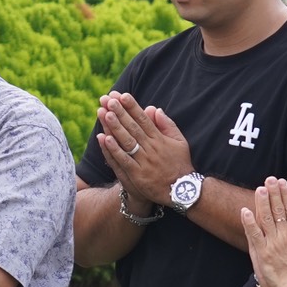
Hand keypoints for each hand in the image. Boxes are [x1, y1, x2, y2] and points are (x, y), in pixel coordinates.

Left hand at [96, 93, 194, 208]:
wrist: (182, 191)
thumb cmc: (180, 164)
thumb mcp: (179, 141)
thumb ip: (167, 125)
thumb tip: (154, 108)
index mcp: (159, 139)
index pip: (143, 119)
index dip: (132, 107)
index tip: (122, 95)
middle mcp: (151, 148)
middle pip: (132, 127)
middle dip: (120, 112)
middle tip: (108, 99)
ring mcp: (143, 161)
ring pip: (126, 141)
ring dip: (115, 127)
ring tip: (104, 113)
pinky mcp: (137, 175)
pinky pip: (123, 160)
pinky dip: (114, 150)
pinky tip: (105, 139)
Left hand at [240, 177, 286, 286]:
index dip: (284, 194)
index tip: (281, 182)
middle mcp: (284, 235)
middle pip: (277, 210)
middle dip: (273, 193)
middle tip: (269, 179)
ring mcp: (272, 243)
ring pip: (266, 219)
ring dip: (262, 203)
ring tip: (259, 189)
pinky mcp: (262, 252)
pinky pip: (254, 234)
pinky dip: (249, 223)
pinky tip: (245, 211)